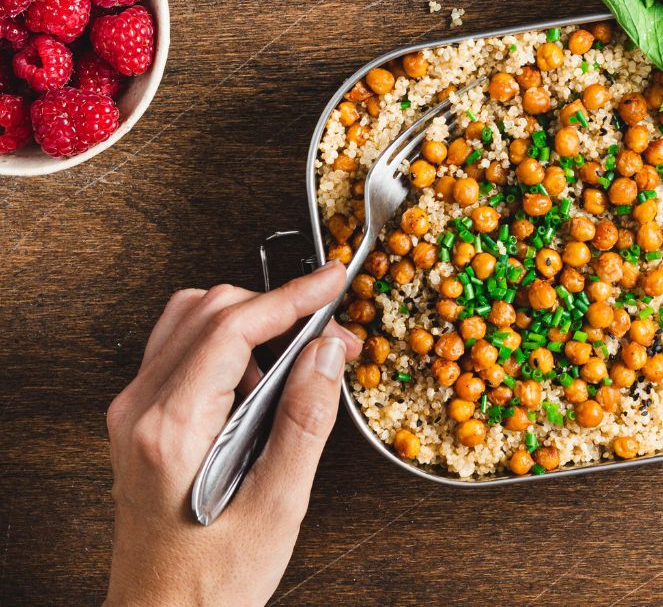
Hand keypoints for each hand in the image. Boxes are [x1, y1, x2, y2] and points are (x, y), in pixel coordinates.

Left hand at [104, 262, 362, 606]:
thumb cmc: (208, 586)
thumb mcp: (275, 509)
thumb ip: (304, 421)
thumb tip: (326, 352)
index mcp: (171, 428)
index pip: (232, 327)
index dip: (289, 296)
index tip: (330, 282)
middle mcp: (141, 410)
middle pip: (211, 310)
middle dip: (280, 309)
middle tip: (332, 337)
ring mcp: (133, 411)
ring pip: (192, 317)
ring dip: (251, 319)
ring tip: (297, 358)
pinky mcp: (138, 418)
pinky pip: (181, 346)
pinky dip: (226, 341)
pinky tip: (257, 381)